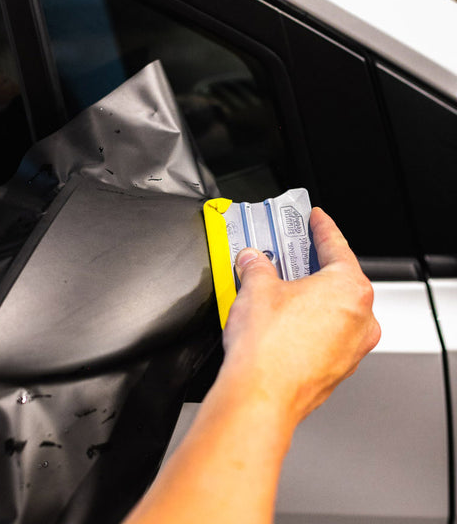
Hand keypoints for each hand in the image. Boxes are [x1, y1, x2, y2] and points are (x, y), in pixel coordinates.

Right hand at [222, 207, 380, 424]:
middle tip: (292, 253)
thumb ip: (257, 266)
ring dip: (309, 297)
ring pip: (333, 310)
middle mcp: (360, 319)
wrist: (261, 395)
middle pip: (338, 279)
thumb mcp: (256, 288)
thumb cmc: (269, 346)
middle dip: (312, 265)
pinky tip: (283, 321)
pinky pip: (327, 335)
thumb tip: (253, 260)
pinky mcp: (337, 369)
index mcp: (349, 289)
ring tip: (280, 289)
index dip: (322, 227)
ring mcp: (351, 348)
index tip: (316, 218)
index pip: (336, 246)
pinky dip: (309, 323)